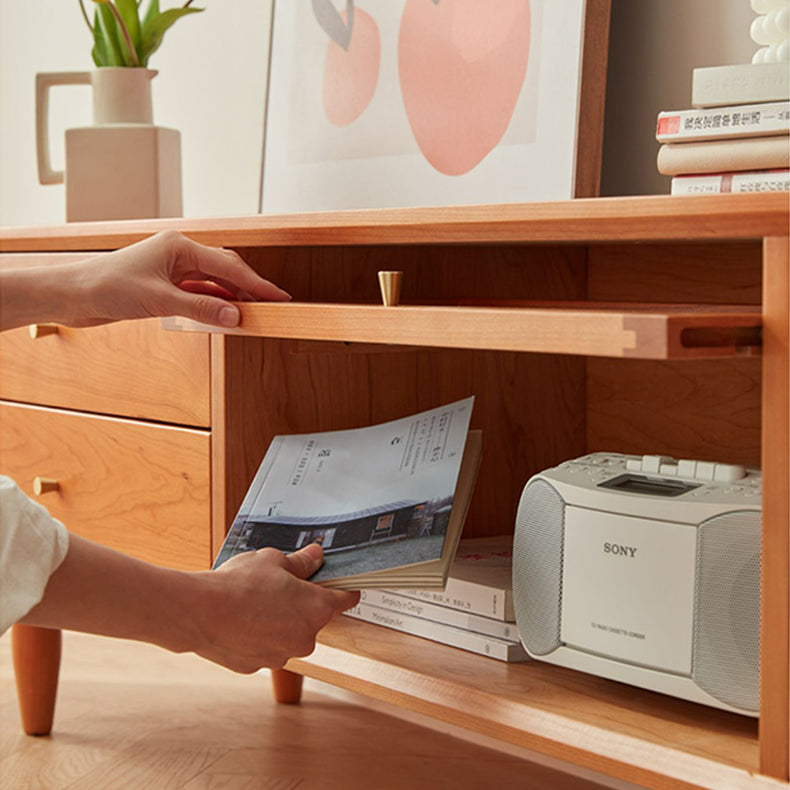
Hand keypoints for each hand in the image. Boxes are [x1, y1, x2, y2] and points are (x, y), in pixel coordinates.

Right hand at [21, 534, 357, 673]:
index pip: (345, 600)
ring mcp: (282, 655)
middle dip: (301, 604)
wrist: (199, 612)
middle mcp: (305, 638)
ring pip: (288, 635)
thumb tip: (317, 556)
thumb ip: (301, 562)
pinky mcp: (258, 666)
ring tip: (253, 603)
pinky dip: (259, 636)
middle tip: (278, 587)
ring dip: (279, 622)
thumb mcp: (274, 561)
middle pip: (313, 618)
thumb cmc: (239, 583)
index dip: (346, 590)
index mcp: (316, 609)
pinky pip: (265, 647)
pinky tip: (240, 621)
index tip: (347, 586)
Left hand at [68, 230, 290, 327]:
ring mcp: (173, 270)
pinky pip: (199, 294)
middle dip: (249, 288)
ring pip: (214, 283)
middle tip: (271, 305)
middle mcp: (179, 254)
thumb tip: (234, 315)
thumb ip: (200, 309)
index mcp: (179, 246)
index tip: (277, 296)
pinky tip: (226, 314)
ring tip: (253, 312)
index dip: (256, 284)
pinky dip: (214, 304)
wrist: (74, 294)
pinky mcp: (166, 286)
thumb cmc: (107, 286)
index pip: (228, 267)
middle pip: (225, 270)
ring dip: (232, 298)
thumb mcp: (159, 300)